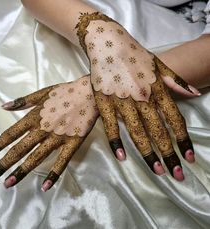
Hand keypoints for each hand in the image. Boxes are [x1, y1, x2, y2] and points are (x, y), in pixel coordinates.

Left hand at [0, 76, 98, 190]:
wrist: (89, 94)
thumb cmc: (66, 92)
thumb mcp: (42, 93)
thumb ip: (23, 101)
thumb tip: (4, 106)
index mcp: (34, 117)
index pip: (11, 134)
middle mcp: (42, 129)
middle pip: (19, 149)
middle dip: (2, 164)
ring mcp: (57, 138)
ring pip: (36, 157)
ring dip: (21, 171)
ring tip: (7, 184)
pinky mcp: (72, 144)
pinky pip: (62, 161)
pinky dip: (54, 174)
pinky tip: (45, 186)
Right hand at [76, 12, 199, 180]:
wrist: (107, 43)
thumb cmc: (134, 54)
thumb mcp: (159, 63)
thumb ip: (176, 81)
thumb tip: (195, 94)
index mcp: (156, 89)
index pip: (174, 119)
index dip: (183, 139)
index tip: (189, 157)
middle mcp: (142, 98)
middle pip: (158, 131)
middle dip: (169, 154)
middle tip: (177, 175)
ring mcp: (122, 102)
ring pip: (137, 132)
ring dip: (148, 153)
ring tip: (157, 170)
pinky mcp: (104, 102)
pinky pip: (110, 126)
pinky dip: (116, 142)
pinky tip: (122, 157)